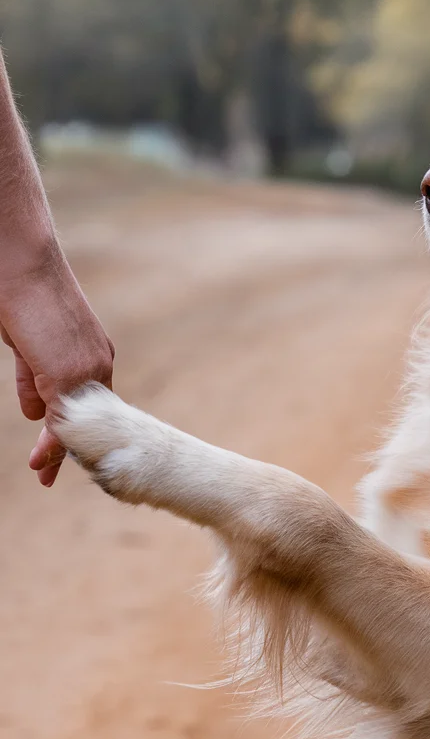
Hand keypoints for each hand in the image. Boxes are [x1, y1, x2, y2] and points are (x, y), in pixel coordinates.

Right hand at [0, 243, 113, 485]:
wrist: (22, 264)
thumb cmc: (21, 296)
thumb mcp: (28, 346)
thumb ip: (34, 379)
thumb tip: (34, 414)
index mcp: (93, 355)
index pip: (91, 402)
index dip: (75, 429)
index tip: (62, 454)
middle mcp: (98, 363)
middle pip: (89, 417)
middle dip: (69, 446)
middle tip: (48, 474)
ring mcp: (87, 368)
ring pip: (74, 420)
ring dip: (56, 447)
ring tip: (42, 471)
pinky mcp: (69, 372)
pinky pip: (62, 414)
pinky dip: (53, 438)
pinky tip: (42, 456)